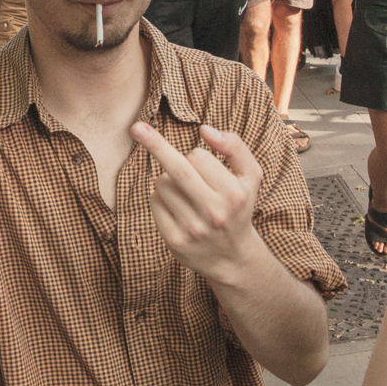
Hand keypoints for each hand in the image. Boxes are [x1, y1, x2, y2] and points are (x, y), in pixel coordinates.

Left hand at [130, 122, 263, 287]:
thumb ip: (234, 146)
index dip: (196, 155)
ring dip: (168, 178)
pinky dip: (161, 196)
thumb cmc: (239, 206)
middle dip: (154, 144)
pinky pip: (154, 201)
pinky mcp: (174, 240)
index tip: (199, 160)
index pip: (199, 157)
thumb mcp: (250, 175)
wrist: (233, 257)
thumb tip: (205, 130)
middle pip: (177, 169)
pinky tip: (177, 206)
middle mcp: (214, 213)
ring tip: (186, 192)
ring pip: (162, 183)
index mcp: (234, 194)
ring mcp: (192, 228)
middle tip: (136, 128)